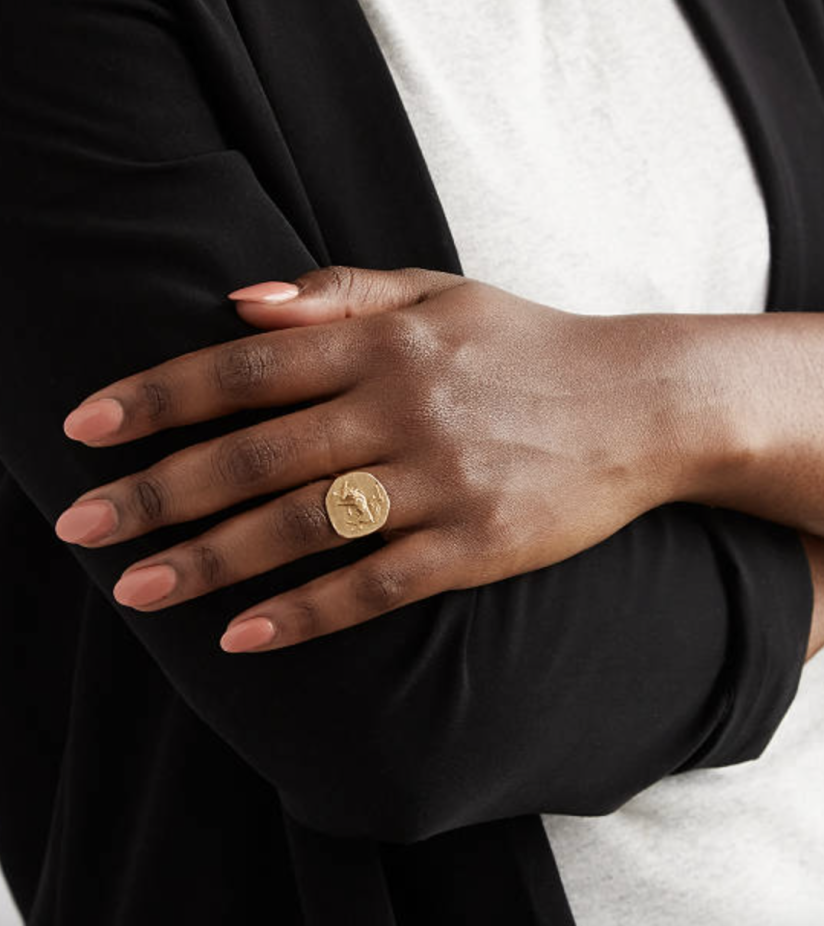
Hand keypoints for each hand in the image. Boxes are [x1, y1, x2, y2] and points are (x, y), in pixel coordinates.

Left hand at [54, 267, 692, 651]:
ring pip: (303, 526)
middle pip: (255, 454)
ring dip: (211, 562)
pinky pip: (377, 585)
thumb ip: (343, 293)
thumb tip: (240, 301)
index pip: (245, 368)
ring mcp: (443, 481)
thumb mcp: (442, 294)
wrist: (642, 403)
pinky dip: (308, 612)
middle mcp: (404, 407)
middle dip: (157, 493)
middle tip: (76, 529)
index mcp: (387, 342)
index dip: (158, 398)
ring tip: (135, 592)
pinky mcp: (480, 545)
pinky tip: (245, 636)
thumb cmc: (530, 345)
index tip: (84, 432)